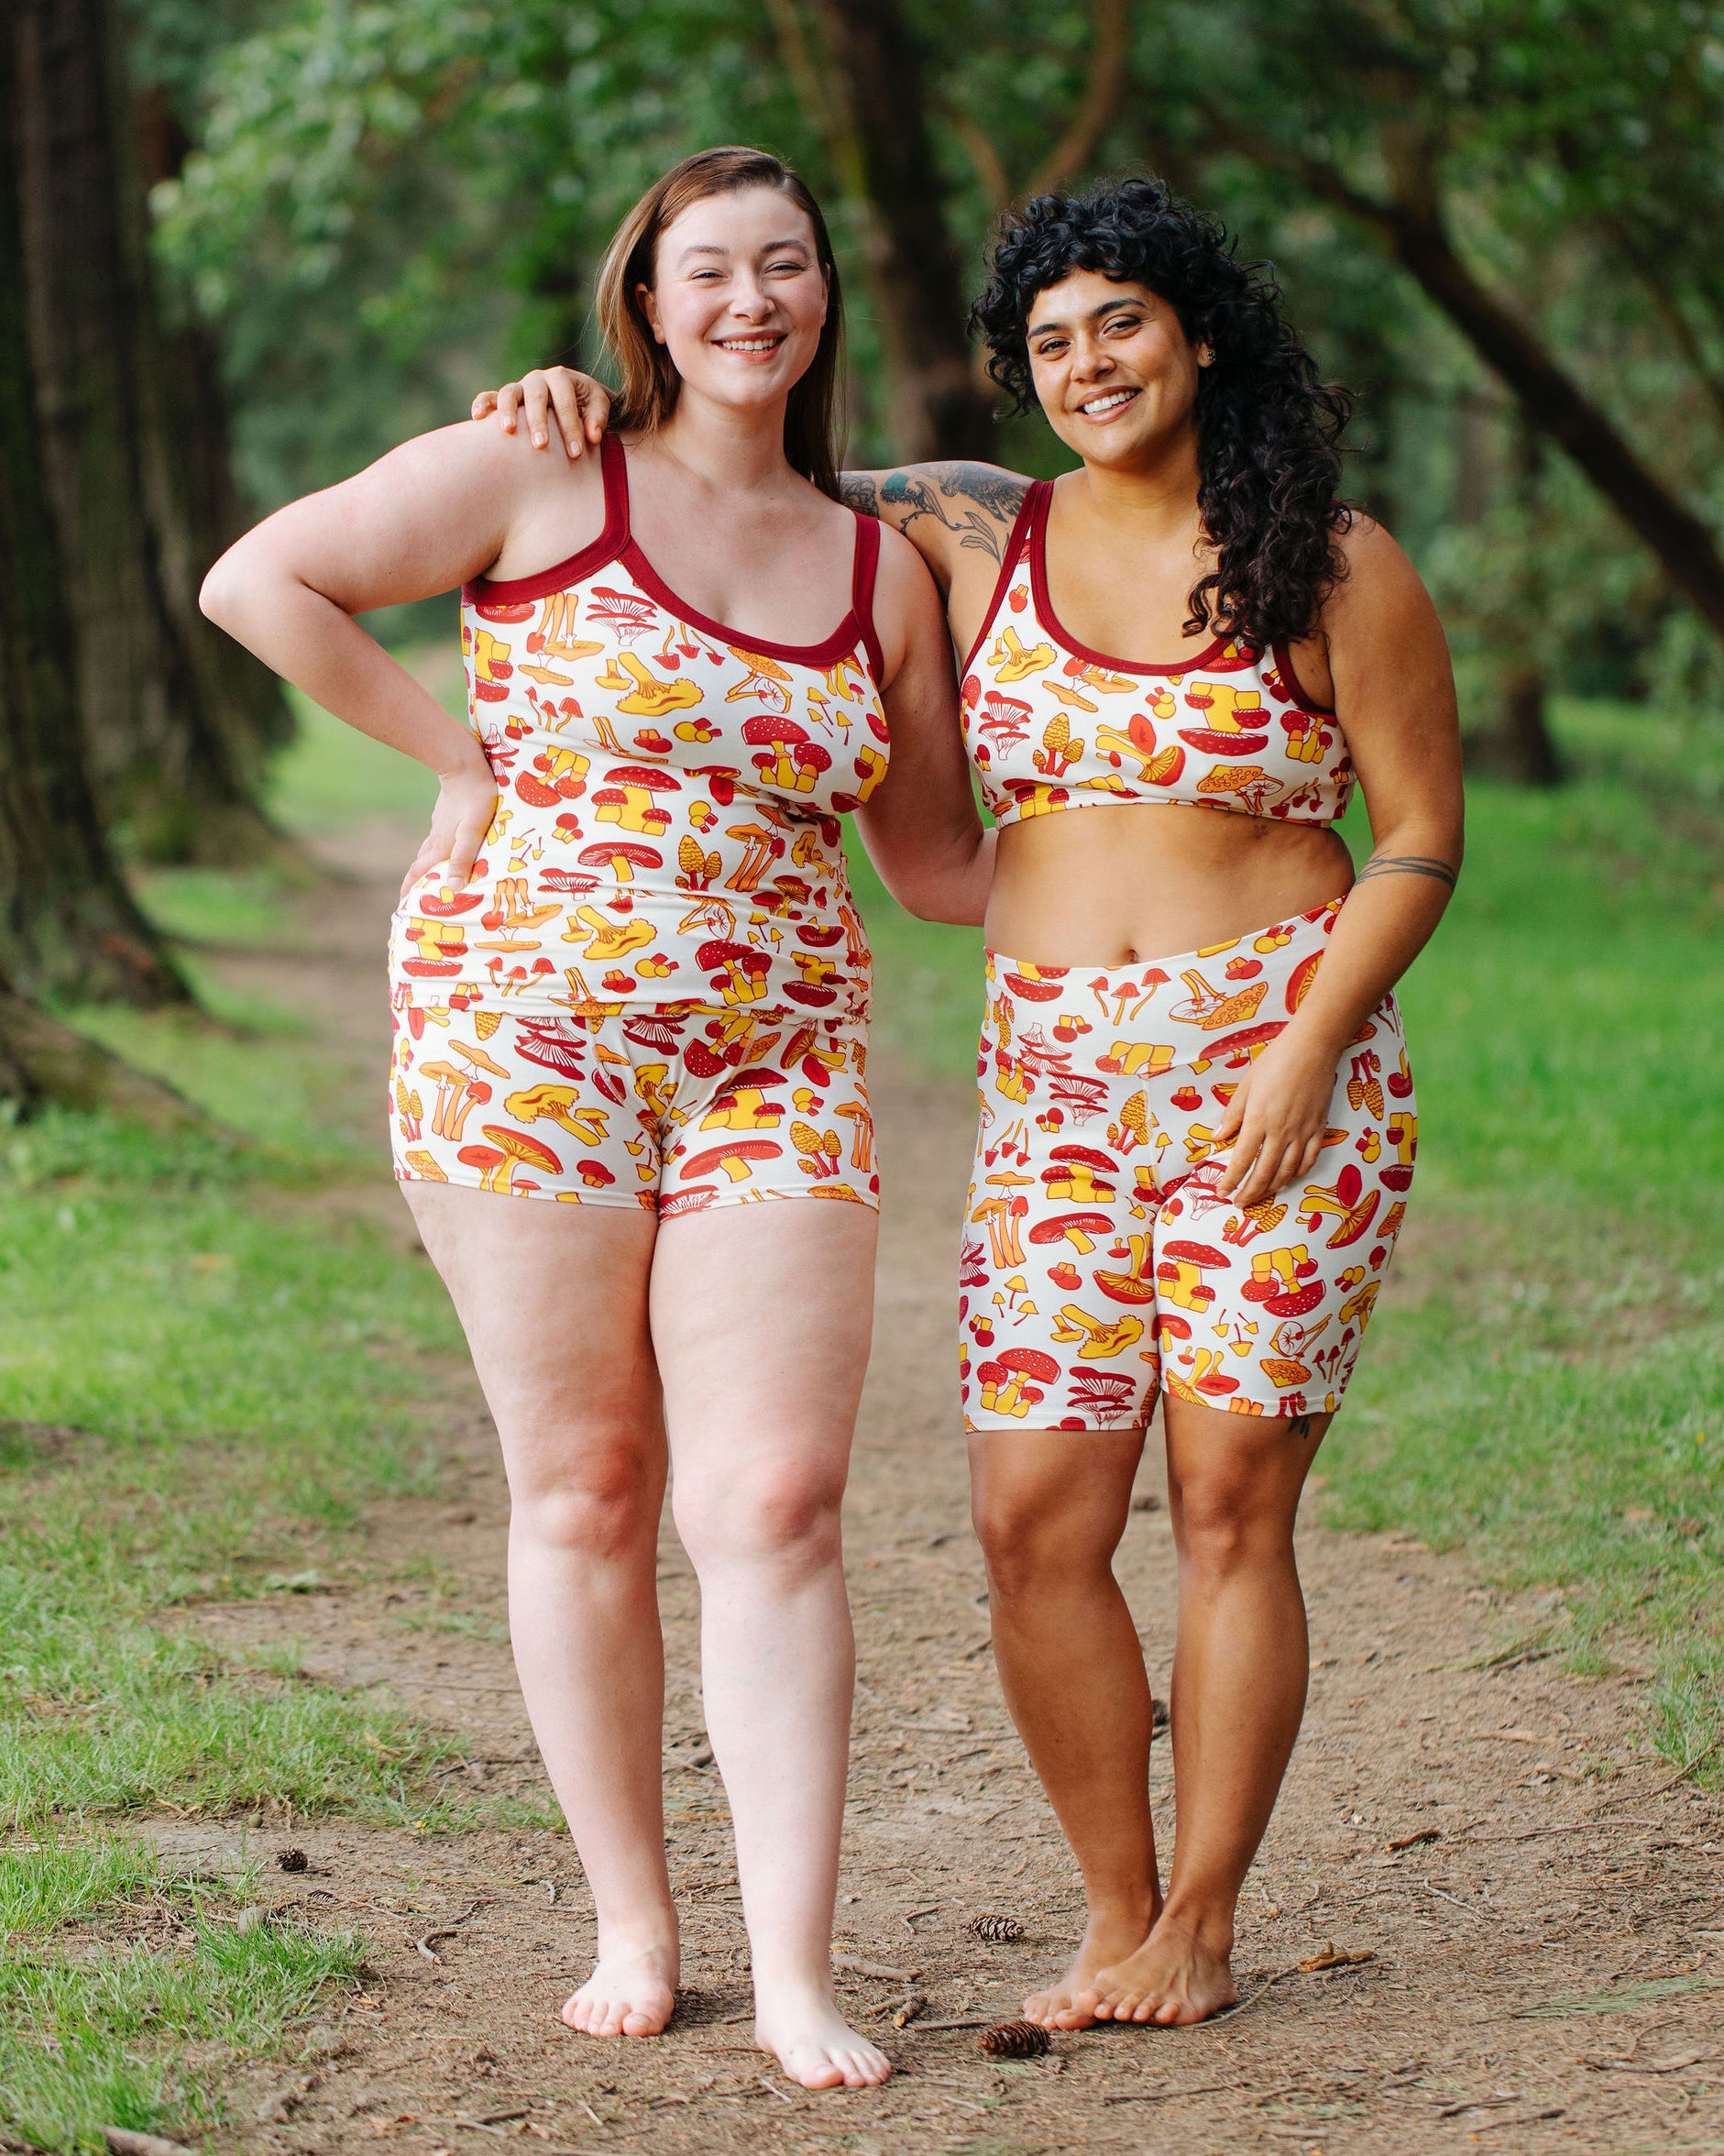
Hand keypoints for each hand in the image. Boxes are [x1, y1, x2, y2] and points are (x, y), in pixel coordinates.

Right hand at [399, 756, 498, 898]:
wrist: (464, 765)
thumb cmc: (474, 799)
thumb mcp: (472, 832)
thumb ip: (463, 859)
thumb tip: (452, 888)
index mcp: (441, 845)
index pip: (420, 872)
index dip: (410, 888)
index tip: (402, 904)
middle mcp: (436, 837)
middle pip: (421, 863)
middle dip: (416, 880)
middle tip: (413, 894)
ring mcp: (439, 824)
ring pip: (428, 849)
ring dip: (425, 864)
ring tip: (427, 875)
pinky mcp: (445, 813)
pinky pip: (437, 836)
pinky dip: (436, 848)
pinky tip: (442, 846)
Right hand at [470, 366, 611, 457]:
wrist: (571, 399)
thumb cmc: (586, 406)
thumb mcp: (598, 406)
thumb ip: (598, 418)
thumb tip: (593, 436)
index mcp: (562, 378)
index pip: (566, 403)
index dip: (571, 427)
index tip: (576, 453)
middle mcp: (538, 380)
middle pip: (536, 397)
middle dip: (538, 421)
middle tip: (541, 445)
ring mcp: (519, 388)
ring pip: (509, 394)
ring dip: (508, 411)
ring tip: (509, 431)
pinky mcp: (503, 399)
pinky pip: (488, 397)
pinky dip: (481, 404)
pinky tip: (477, 418)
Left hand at [1211, 1033, 1340, 1207]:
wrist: (1312, 1048)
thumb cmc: (1275, 1062)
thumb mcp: (1246, 1086)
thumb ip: (1232, 1115)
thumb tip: (1218, 1137)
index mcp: (1258, 1122)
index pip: (1242, 1161)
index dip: (1231, 1181)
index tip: (1223, 1192)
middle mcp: (1281, 1132)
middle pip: (1264, 1173)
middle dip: (1250, 1192)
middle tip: (1240, 1203)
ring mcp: (1303, 1132)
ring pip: (1288, 1171)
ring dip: (1273, 1187)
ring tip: (1262, 1195)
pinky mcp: (1319, 1128)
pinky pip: (1310, 1159)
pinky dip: (1299, 1173)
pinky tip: (1291, 1177)